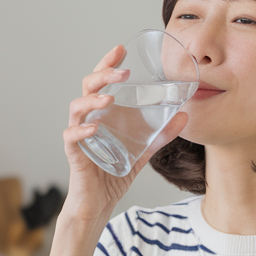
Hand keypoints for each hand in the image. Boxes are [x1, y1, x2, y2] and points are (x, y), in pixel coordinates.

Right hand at [61, 44, 188, 227]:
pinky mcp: (75, 154)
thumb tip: (183, 116)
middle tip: (121, 71)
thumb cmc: (112, 175)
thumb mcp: (143, 152)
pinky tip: (94, 128)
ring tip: (109, 98)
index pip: (100, 82)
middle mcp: (88, 120)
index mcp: (102, 115)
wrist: (98, 205)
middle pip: (87, 88)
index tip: (120, 50)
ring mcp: (79, 136)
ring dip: (93, 100)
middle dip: (102, 75)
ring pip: (77, 108)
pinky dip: (82, 131)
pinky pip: (72, 137)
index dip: (107, 64)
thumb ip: (160, 135)